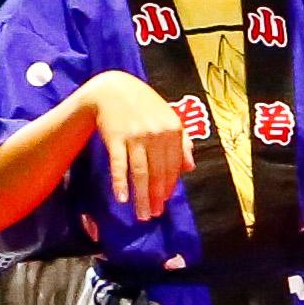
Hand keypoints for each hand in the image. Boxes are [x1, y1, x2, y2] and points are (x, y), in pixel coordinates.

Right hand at [82, 71, 194, 220]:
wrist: (113, 89)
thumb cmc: (143, 105)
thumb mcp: (168, 118)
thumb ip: (181, 142)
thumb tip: (190, 167)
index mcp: (173, 129)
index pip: (173, 165)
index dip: (169, 186)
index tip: (165, 203)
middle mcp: (157, 134)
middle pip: (158, 172)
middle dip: (157, 197)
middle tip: (154, 214)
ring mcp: (136, 136)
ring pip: (141, 172)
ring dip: (142, 196)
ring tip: (142, 214)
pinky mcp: (116, 138)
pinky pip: (119, 164)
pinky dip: (120, 182)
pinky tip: (122, 198)